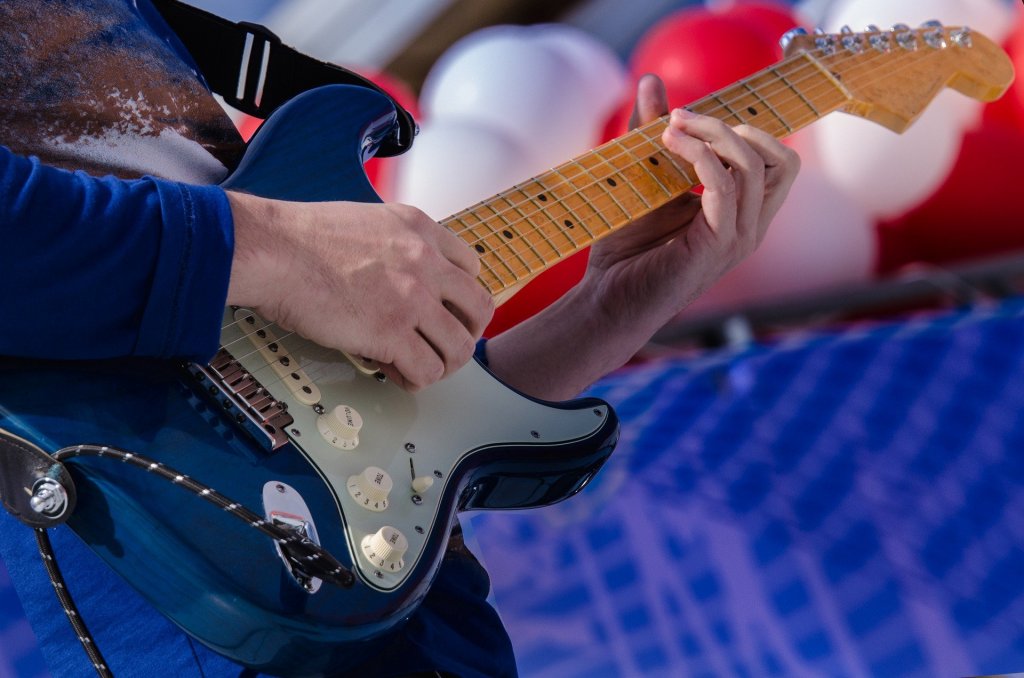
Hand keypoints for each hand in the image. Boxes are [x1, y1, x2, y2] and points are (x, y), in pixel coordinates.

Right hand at [225, 194, 493, 390]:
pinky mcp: (391, 333)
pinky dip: (415, 379)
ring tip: (419, 366)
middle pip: (479, 309)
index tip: (447, 311)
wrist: (272, 249)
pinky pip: (427, 370)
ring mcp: (413, 298)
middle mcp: (426, 261)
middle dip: (465, 333)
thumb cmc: (300, 238)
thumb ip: (395, 245)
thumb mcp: (366, 221)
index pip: (471, 267)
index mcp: (420, 229)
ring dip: (443, 363)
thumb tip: (398, 277)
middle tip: (443, 345)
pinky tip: (396, 373)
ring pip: (459, 347)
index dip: (461, 296)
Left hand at [584, 74, 800, 336]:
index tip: (690, 118)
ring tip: (667, 131)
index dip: (745, 129)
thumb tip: (651, 81)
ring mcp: (738, 239)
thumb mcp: (644, 180)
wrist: (607, 300)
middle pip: (781, 159)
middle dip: (732, 126)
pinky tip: (669, 147)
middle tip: (681, 118)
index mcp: (743, 213)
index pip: (780, 161)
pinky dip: (700, 157)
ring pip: (754, 167)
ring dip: (711, 136)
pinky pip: (726, 187)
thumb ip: (651, 134)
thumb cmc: (627, 249)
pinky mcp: (716, 247)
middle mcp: (750, 227)